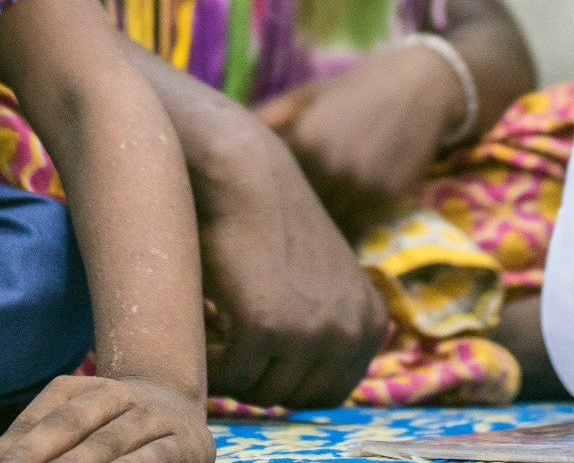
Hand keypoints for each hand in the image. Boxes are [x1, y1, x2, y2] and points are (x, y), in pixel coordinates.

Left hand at [0, 375, 212, 462]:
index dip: (12, 446)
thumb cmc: (107, 426)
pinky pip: (154, 459)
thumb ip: (29, 441)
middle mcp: (116, 395)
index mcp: (80, 388)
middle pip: (71, 424)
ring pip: (109, 444)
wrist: (176, 407)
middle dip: (36, 454)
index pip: (41, 419)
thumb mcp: (70, 421)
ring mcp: (151, 417)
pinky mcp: (184, 444)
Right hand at [199, 131, 388, 407]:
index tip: (258, 353)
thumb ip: (327, 329)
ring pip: (259, 390)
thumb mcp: (324, 283)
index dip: (286, 380)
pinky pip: (229, 375)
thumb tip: (299, 389)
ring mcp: (313, 331)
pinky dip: (207, 357)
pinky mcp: (268, 326)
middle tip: (228, 340)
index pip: (328, 394)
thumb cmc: (273, 226)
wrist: (245, 176)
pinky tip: (203, 321)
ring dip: (231, 368)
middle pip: (292, 397)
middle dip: (256, 376)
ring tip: (217, 326)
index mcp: (371, 323)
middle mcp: (352, 331)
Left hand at [256, 43, 463, 234]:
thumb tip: (222, 135)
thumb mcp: (307, 94)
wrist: (423, 87)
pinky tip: (327, 216)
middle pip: (289, 206)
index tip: (241, 188)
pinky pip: (349, 226)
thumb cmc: (356, 86)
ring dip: (306, 223)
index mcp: (304, 140)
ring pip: (320, 222)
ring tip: (294, 219)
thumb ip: (267, 117)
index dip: (250, 185)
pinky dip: (337, 224)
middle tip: (265, 209)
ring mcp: (360, 190)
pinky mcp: (384, 204)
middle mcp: (331, 170)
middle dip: (278, 207)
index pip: (263, 179)